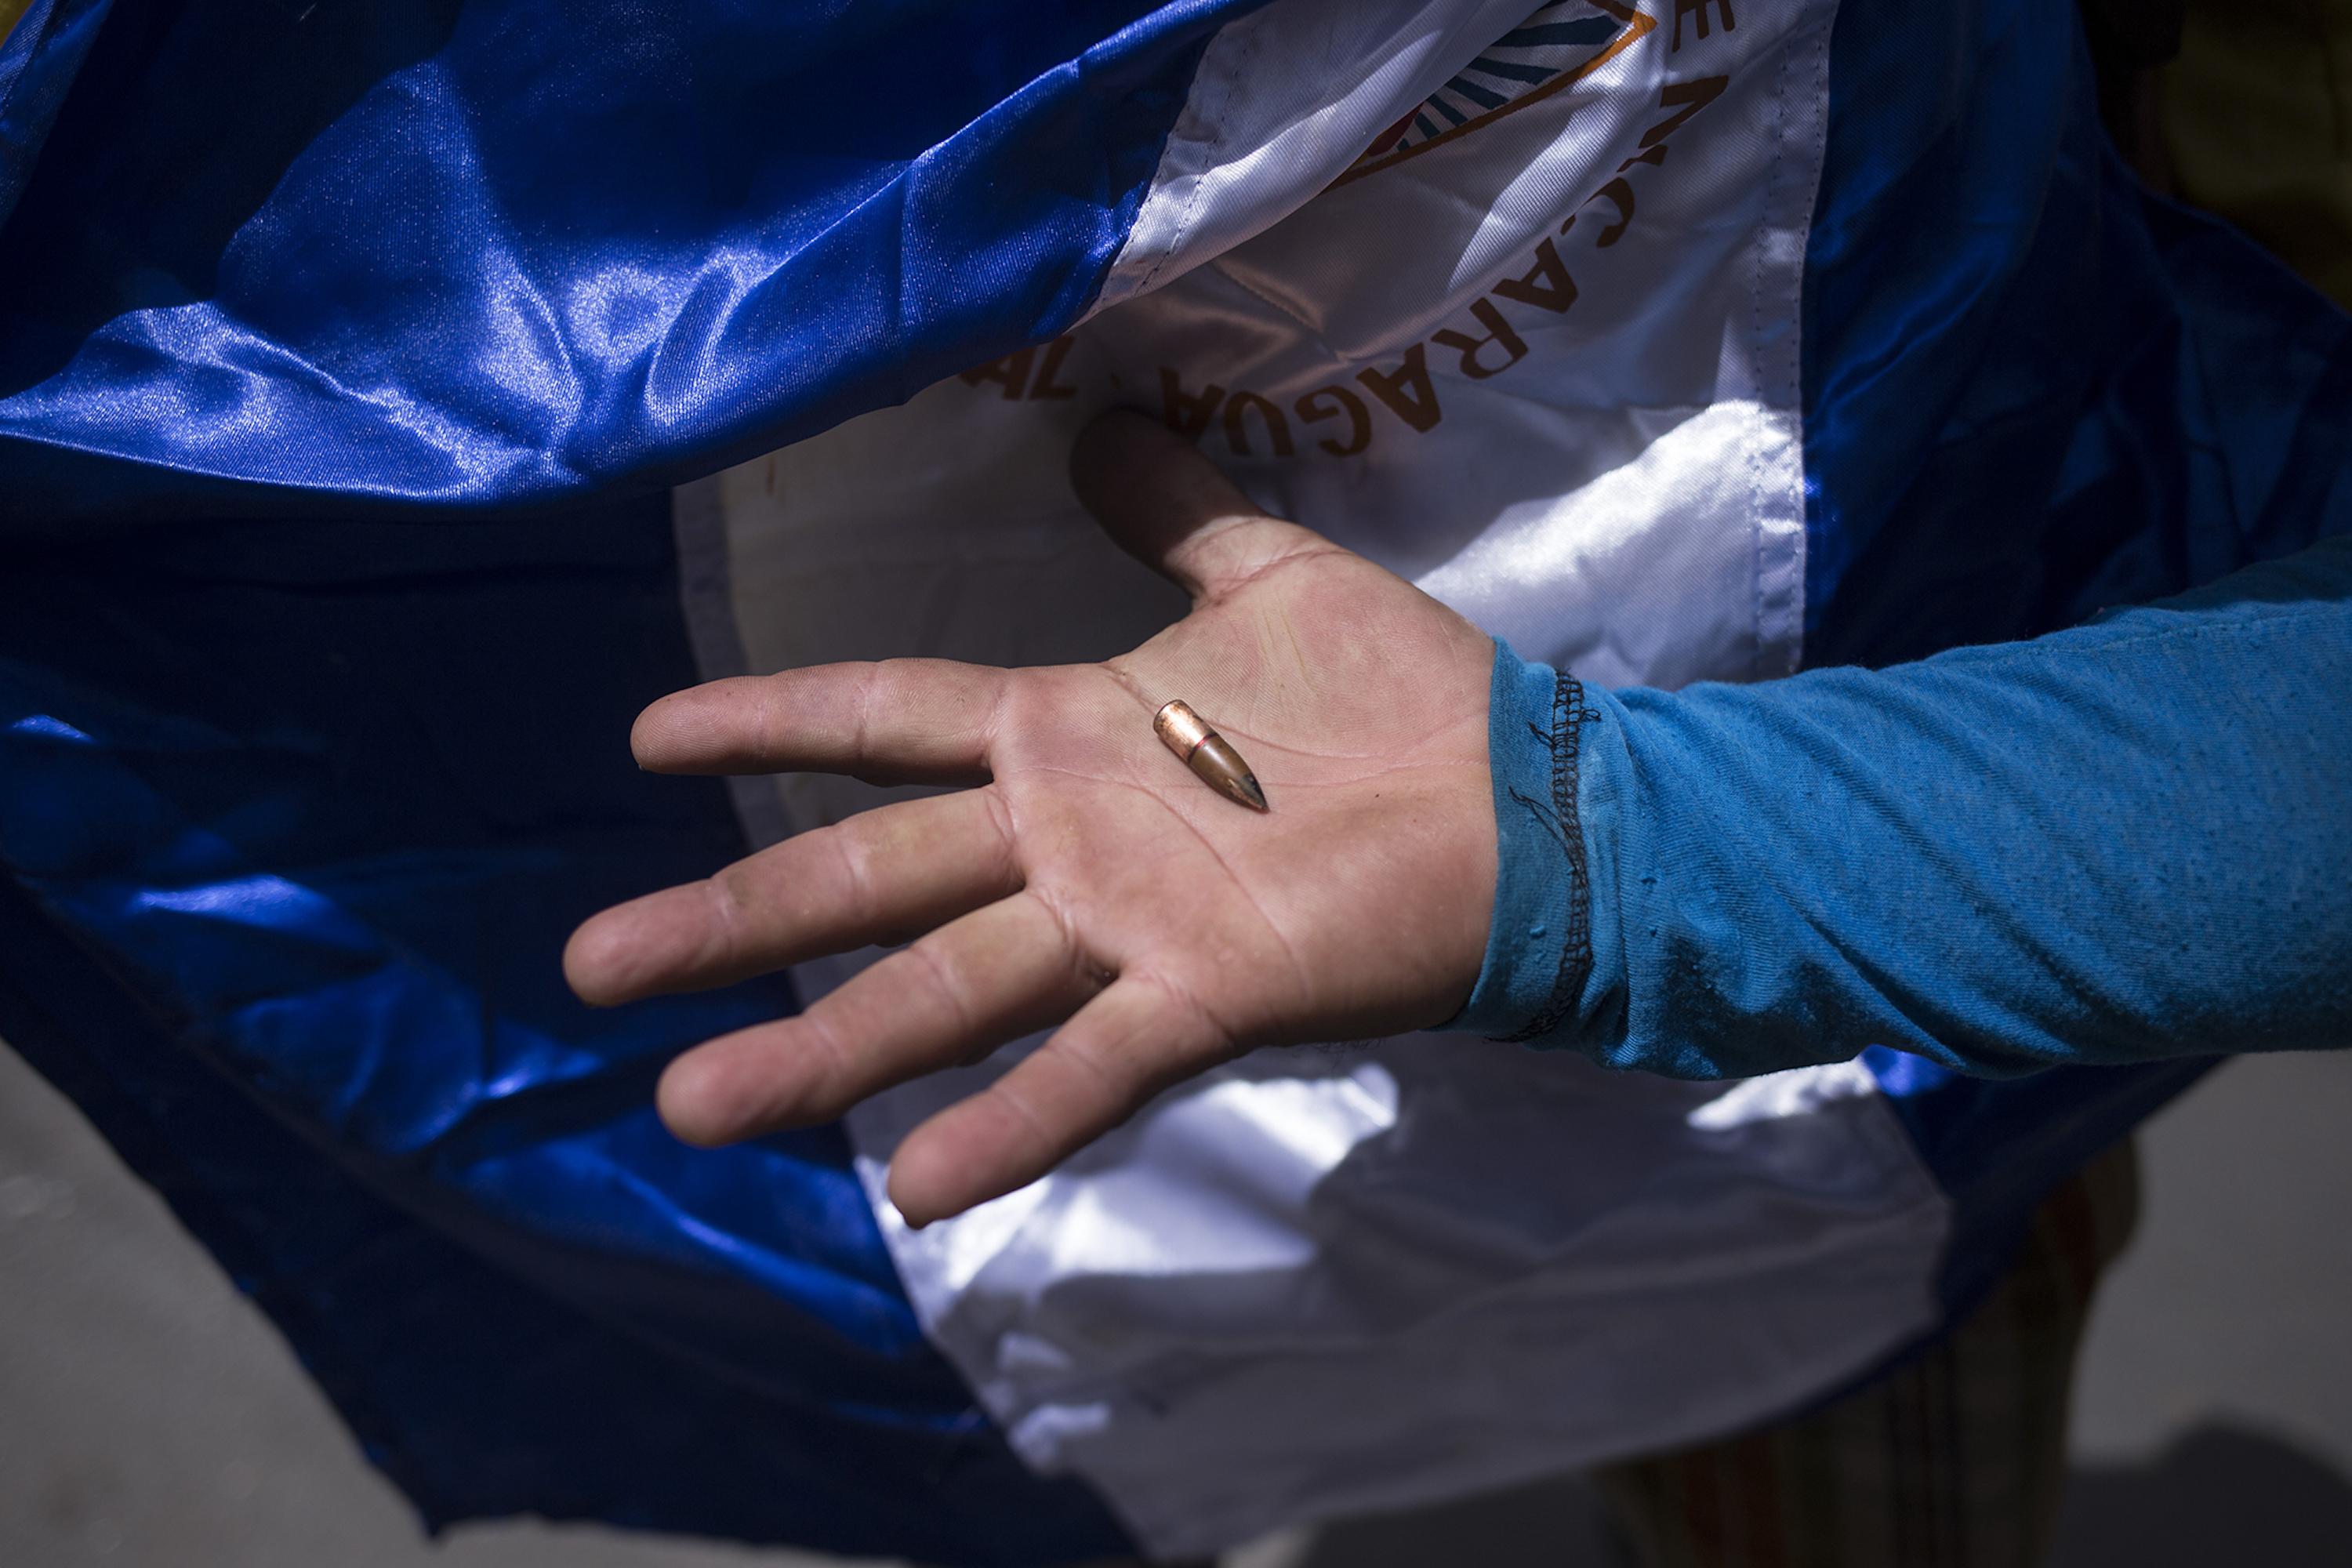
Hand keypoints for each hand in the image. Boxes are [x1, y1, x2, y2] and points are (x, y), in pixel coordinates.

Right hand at [565, 411, 1497, 1224]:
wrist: (1528, 804)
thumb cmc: (1399, 696)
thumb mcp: (1269, 574)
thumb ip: (1172, 513)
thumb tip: (1104, 423)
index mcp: (1066, 731)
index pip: (885, 719)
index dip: (771, 722)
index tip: (649, 737)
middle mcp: (1066, 838)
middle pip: (868, 874)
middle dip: (732, 917)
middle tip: (593, 961)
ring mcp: (1125, 924)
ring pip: (943, 989)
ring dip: (820, 1048)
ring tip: (694, 1103)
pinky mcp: (1204, 993)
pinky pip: (1089, 1067)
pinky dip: (1007, 1127)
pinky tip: (909, 1185)